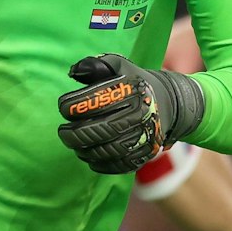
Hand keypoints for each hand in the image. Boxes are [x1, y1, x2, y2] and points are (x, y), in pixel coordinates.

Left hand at [57, 53, 204, 174]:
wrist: (168, 102)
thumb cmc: (133, 82)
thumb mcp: (118, 67)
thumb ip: (94, 65)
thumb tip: (73, 71)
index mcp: (132, 89)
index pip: (97, 100)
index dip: (74, 105)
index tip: (63, 107)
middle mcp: (141, 113)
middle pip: (101, 129)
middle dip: (75, 134)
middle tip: (63, 132)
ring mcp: (145, 135)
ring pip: (109, 150)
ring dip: (85, 150)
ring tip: (75, 144)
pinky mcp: (146, 153)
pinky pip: (120, 165)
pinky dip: (100, 164)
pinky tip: (89, 157)